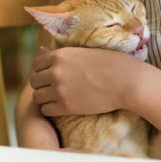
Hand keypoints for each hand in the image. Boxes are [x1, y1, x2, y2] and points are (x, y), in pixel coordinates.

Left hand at [30, 47, 147, 116]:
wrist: (126, 82)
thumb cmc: (111, 63)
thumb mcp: (84, 51)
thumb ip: (61, 53)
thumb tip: (41, 51)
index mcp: (60, 55)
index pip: (36, 64)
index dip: (43, 70)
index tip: (52, 75)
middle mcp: (55, 72)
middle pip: (34, 81)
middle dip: (42, 84)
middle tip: (55, 88)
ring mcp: (59, 90)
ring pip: (37, 97)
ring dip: (46, 98)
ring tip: (58, 98)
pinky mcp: (66, 106)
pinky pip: (46, 110)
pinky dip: (52, 109)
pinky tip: (63, 106)